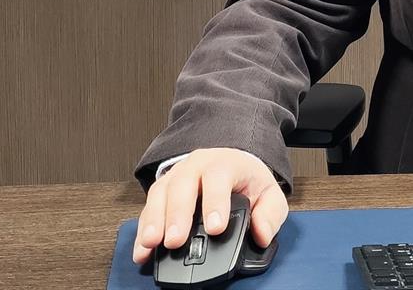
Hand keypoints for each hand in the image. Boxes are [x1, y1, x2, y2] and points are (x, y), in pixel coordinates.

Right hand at [131, 148, 288, 264]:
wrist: (230, 162)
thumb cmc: (246, 180)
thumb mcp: (269, 193)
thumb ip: (270, 214)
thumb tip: (262, 234)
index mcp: (225, 163)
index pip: (218, 177)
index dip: (215, 202)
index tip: (215, 228)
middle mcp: (196, 166)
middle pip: (182, 185)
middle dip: (177, 215)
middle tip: (176, 241)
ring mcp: (176, 176)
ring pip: (160, 194)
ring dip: (154, 220)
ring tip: (152, 243)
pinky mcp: (162, 191)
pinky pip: (148, 208)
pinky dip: (143, 229)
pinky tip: (142, 248)